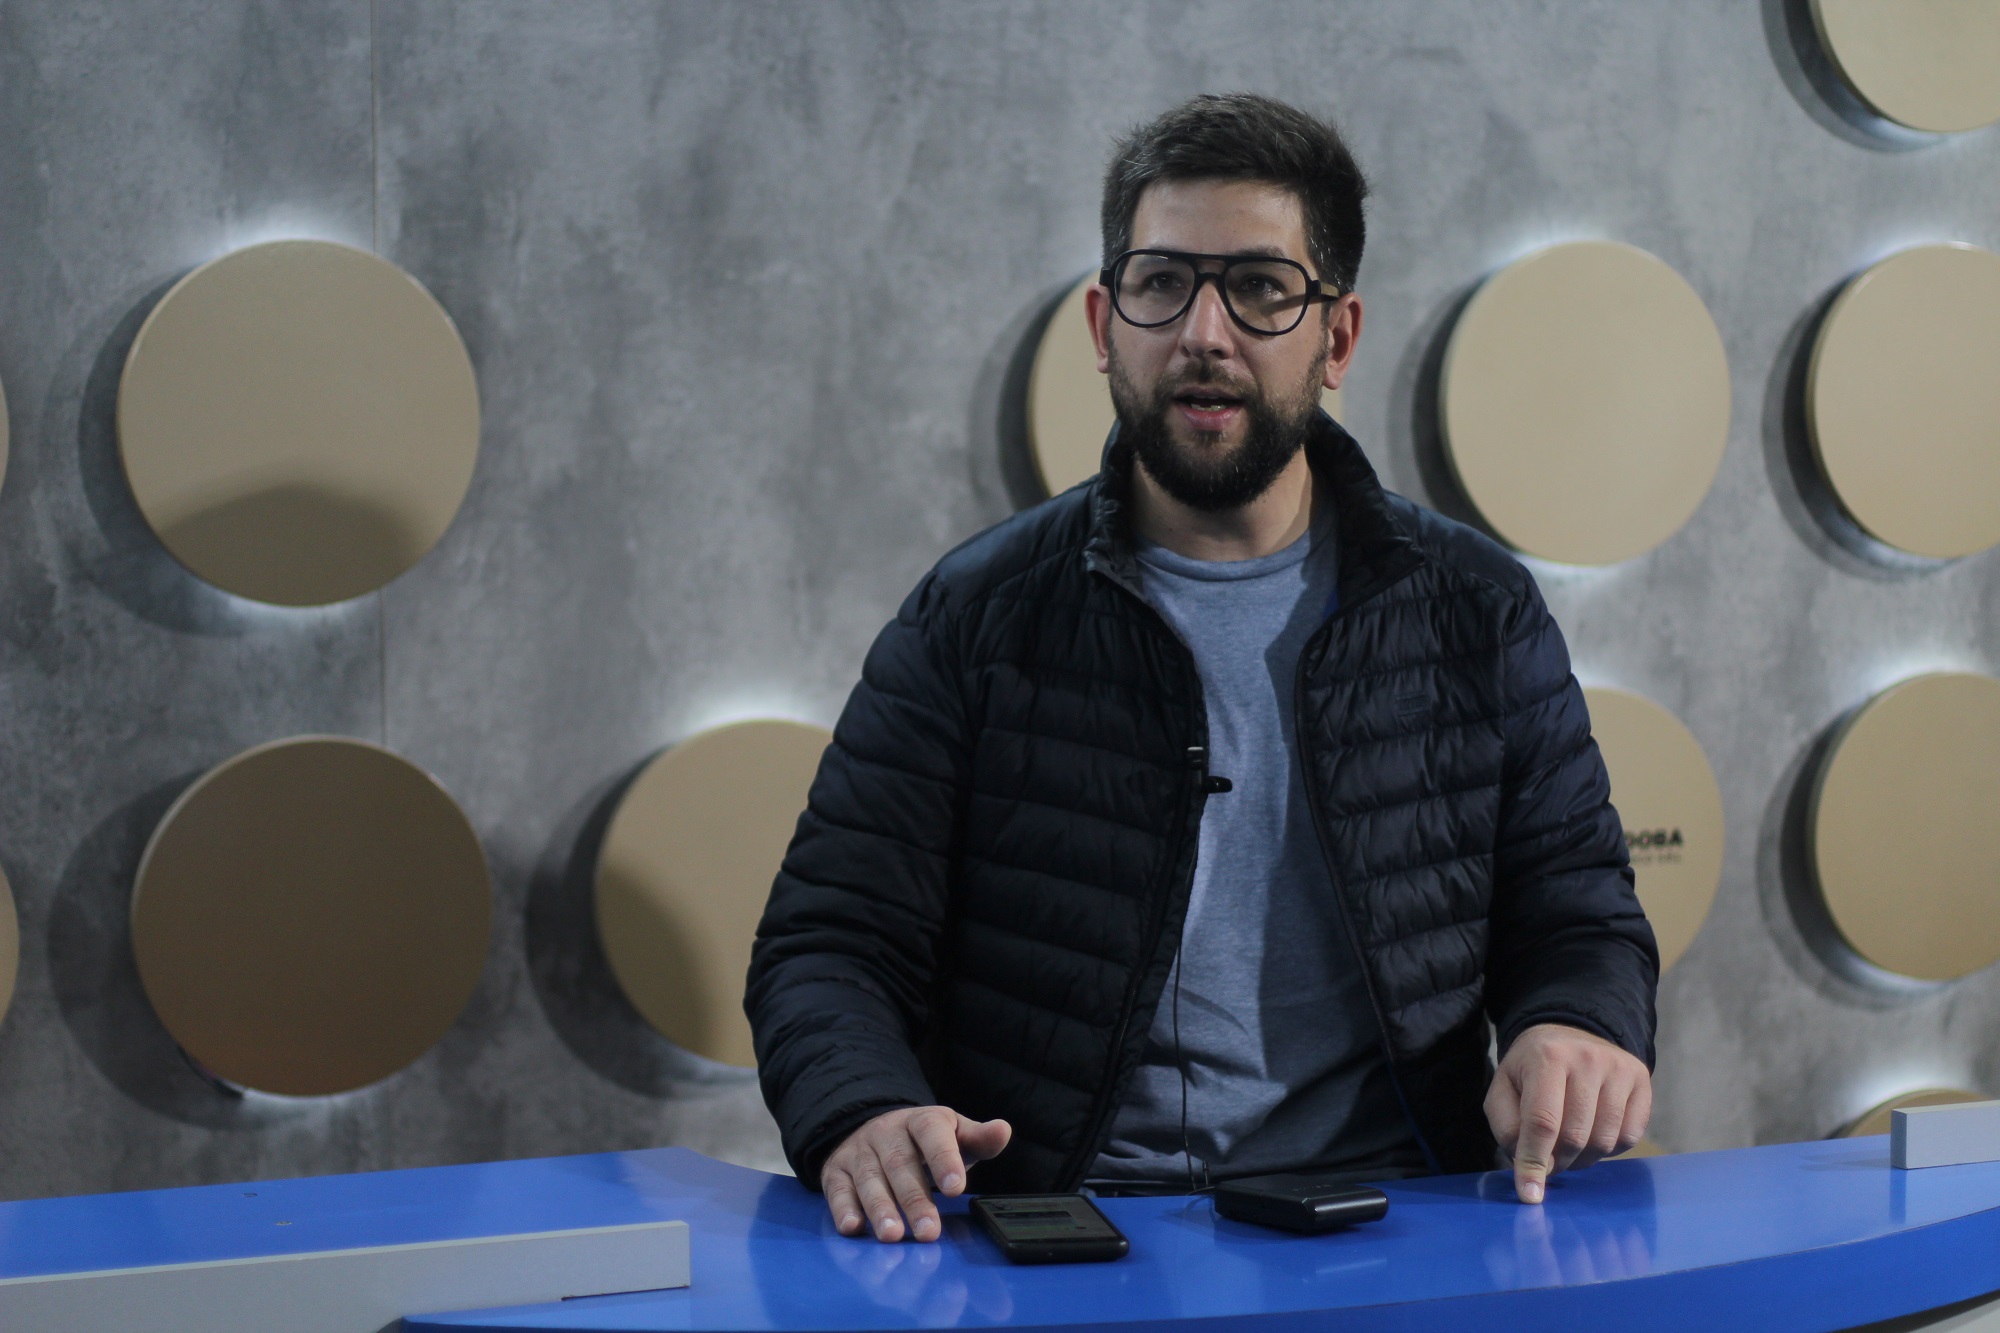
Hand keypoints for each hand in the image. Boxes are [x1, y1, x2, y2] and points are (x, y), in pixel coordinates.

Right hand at [821, 1106, 1011, 1241]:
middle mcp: (887, 1133)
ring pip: (870, 1179)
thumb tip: (1002, 1131)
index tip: (956, 1188)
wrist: (876, 1131)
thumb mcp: (954, 1135)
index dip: (944, 1159)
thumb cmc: (924, 1142)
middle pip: (901, 1164)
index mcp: (921, 1121)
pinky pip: (838, 1189)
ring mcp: (859, 1151)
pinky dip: (843, 1208)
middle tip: (929, 1231)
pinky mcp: (836, 1171)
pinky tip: (853, 1228)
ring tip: (893, 1236)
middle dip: (914, 1199)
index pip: (932, 1134)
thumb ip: (979, 1139)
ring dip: (880, 1208)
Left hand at [1484, 1023, 1650, 1204]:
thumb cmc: (1530, 1071)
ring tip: (1568, 1145)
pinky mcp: (1641, 1080)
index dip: (1534, 1162)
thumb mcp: (1503, 1090)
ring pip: (1603, 1142)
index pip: (1542, 1122)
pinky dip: (1608, 1148)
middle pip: (1574, 1137)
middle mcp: (1587, 1059)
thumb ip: (1507, 1128)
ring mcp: (1619, 1068)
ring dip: (1582, 1158)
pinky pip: (1629, 1138)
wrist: (1567, 1034)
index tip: (1529, 1195)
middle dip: (1557, 1162)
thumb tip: (1530, 1167)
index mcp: (1546, 1057)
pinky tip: (1593, 1132)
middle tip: (1547, 1160)